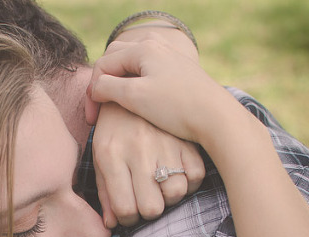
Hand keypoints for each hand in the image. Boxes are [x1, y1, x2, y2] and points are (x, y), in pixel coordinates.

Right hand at [85, 40, 238, 145]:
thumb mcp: (134, 97)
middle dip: (102, 83)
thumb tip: (95, 89)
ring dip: (117, 82)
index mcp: (143, 48)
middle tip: (98, 108)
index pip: (103, 65)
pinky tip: (136, 102)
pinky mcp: (178, 71)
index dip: (92, 92)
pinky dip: (134, 84)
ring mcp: (169, 57)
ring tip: (113, 104)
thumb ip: (106, 88)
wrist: (216, 118)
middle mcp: (156, 46)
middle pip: (115, 59)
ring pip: (131, 64)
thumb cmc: (176, 107)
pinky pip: (147, 71)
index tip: (92, 118)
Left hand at [92, 102, 204, 226]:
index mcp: (111, 155)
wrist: (133, 86)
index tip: (128, 213)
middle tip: (145, 200)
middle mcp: (138, 150)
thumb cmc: (113, 129)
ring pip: (176, 194)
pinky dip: (189, 181)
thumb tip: (111, 224)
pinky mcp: (185, 138)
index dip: (128, 219)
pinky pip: (195, 176)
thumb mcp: (100, 156)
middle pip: (153, 208)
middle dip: (149, 211)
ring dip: (169, 197)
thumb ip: (105, 191)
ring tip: (160, 186)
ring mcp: (164, 143)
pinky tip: (177, 174)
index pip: (125, 208)